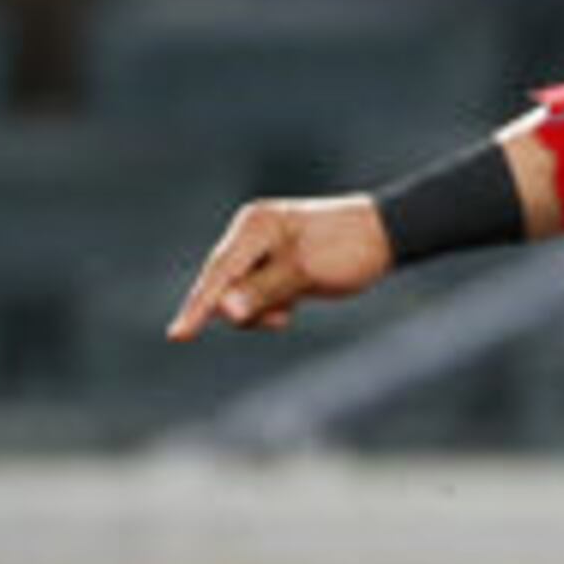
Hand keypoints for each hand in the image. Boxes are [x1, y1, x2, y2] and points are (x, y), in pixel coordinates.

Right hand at [167, 195, 393, 339]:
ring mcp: (261, 249)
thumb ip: (263, 292)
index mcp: (254, 227)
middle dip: (246, 309)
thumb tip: (224, 312)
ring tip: (293, 307)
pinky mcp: (274, 263)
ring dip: (261, 310)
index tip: (177, 336)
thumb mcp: (306, 272)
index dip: (198, 307)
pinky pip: (256, 294)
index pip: (218, 273)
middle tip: (283, 316)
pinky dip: (271, 306)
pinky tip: (294, 303)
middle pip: (224, 286)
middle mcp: (251, 234)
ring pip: (240, 295)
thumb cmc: (348, 248)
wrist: (386, 234)